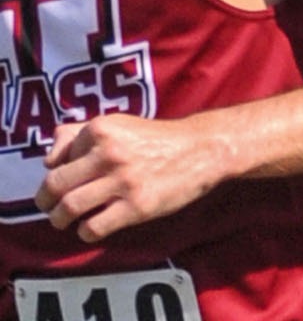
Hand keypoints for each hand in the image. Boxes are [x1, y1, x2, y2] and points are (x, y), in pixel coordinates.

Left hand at [36, 116, 226, 241]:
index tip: (69, 180)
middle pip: (54, 185)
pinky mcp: (137, 206)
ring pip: (69, 208)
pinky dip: (85, 232)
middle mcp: (109, 153)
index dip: (58, 172)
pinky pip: (94, 227)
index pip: (57, 159)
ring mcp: (124, 180)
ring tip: (64, 221)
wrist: (203, 149)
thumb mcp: (120, 124)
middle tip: (49, 207)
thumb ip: (79, 133)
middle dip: (45, 201)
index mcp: (102, 129)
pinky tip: (92, 228)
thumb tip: (49, 159)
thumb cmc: (158, 139)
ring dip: (59, 220)